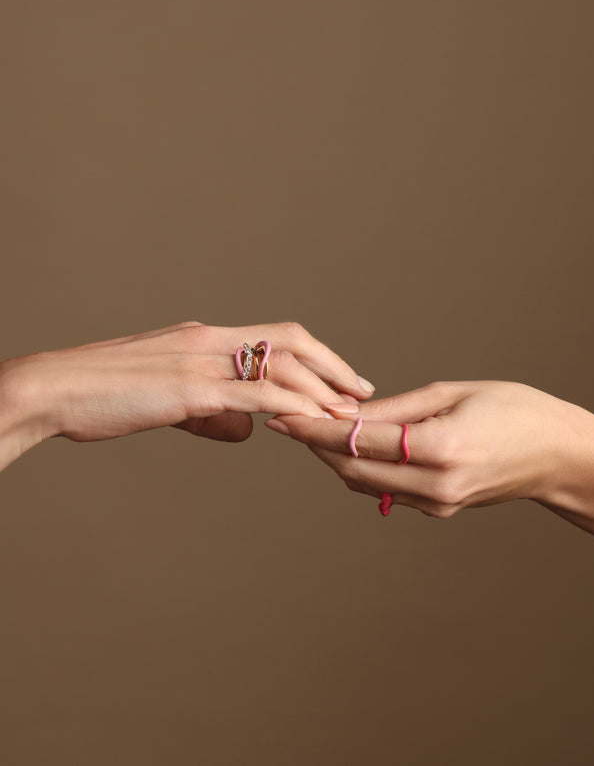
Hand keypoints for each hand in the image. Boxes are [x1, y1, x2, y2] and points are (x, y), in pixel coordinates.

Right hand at [0, 321, 374, 468]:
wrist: (55, 388)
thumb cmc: (104, 395)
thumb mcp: (166, 400)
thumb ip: (210, 411)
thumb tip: (247, 430)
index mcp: (204, 336)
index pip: (274, 335)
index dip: (316, 355)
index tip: (342, 379)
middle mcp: (209, 339)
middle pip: (290, 340)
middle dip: (333, 366)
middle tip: (364, 393)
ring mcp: (200, 360)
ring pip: (280, 365)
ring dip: (321, 390)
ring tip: (349, 415)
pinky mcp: (189, 388)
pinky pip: (254, 394)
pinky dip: (289, 406)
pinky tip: (310, 423)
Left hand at [266, 381, 593, 535]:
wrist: (559, 456)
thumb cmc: (516, 411)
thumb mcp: (452, 393)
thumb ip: (393, 409)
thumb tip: (343, 412)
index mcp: (439, 449)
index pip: (357, 440)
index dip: (314, 428)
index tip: (283, 415)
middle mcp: (435, 485)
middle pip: (350, 469)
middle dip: (314, 444)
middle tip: (290, 417)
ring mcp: (437, 504)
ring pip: (363, 483)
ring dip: (333, 457)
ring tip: (313, 426)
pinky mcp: (439, 510)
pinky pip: (385, 490)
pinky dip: (361, 468)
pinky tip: (351, 444)